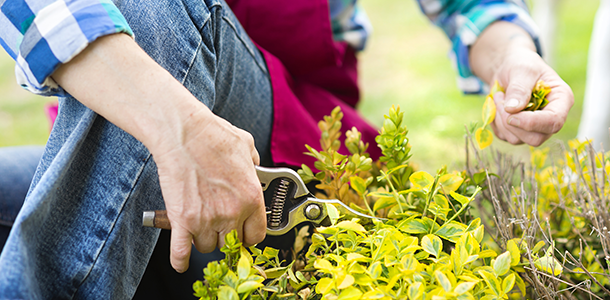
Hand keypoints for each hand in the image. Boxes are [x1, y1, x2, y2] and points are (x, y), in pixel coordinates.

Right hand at [152, 109, 266, 272]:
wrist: (184, 133)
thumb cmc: (214, 135)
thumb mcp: (247, 146)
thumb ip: (254, 163)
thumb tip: (254, 167)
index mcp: (252, 197)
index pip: (256, 235)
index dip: (248, 235)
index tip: (242, 233)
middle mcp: (232, 212)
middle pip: (232, 244)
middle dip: (226, 237)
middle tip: (219, 227)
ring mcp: (207, 219)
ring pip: (207, 247)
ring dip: (203, 239)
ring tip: (199, 226)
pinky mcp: (183, 220)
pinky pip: (181, 251)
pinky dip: (180, 259)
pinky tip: (181, 262)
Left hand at [470, 21, 573, 145]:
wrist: (508, 68)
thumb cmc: (521, 64)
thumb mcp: (521, 70)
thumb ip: (519, 88)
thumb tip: (513, 110)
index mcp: (561, 100)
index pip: (554, 122)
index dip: (531, 123)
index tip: (511, 113)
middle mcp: (551, 118)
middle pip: (536, 138)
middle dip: (512, 123)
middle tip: (500, 99)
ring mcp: (535, 127)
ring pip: (517, 139)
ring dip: (501, 120)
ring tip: (499, 97)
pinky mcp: (518, 131)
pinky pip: (504, 136)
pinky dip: (495, 122)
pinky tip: (497, 106)